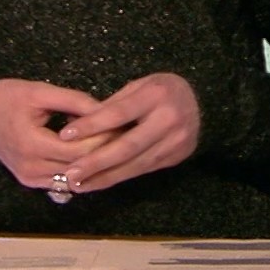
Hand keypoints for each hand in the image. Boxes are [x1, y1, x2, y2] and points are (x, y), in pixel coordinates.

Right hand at [0, 78, 116, 191]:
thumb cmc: (10, 98)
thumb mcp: (41, 91)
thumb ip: (74, 101)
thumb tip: (107, 110)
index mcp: (31, 143)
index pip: (78, 150)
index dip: (103, 140)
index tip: (123, 127)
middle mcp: (30, 167)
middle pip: (78, 167)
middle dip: (103, 153)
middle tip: (126, 137)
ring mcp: (29, 178)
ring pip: (73, 178)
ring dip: (93, 164)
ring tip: (114, 146)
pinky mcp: (30, 182)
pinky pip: (62, 181)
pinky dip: (79, 170)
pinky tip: (94, 156)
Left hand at [55, 73, 200, 193]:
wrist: (204, 105)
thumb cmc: (162, 91)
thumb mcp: (139, 86)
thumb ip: (113, 105)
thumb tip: (79, 124)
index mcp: (157, 94)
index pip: (119, 113)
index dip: (92, 125)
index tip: (65, 135)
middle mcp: (169, 120)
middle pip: (127, 145)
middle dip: (96, 162)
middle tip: (70, 173)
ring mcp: (175, 142)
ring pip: (135, 164)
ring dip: (104, 176)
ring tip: (78, 183)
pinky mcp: (176, 158)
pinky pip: (142, 170)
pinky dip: (118, 177)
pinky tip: (98, 182)